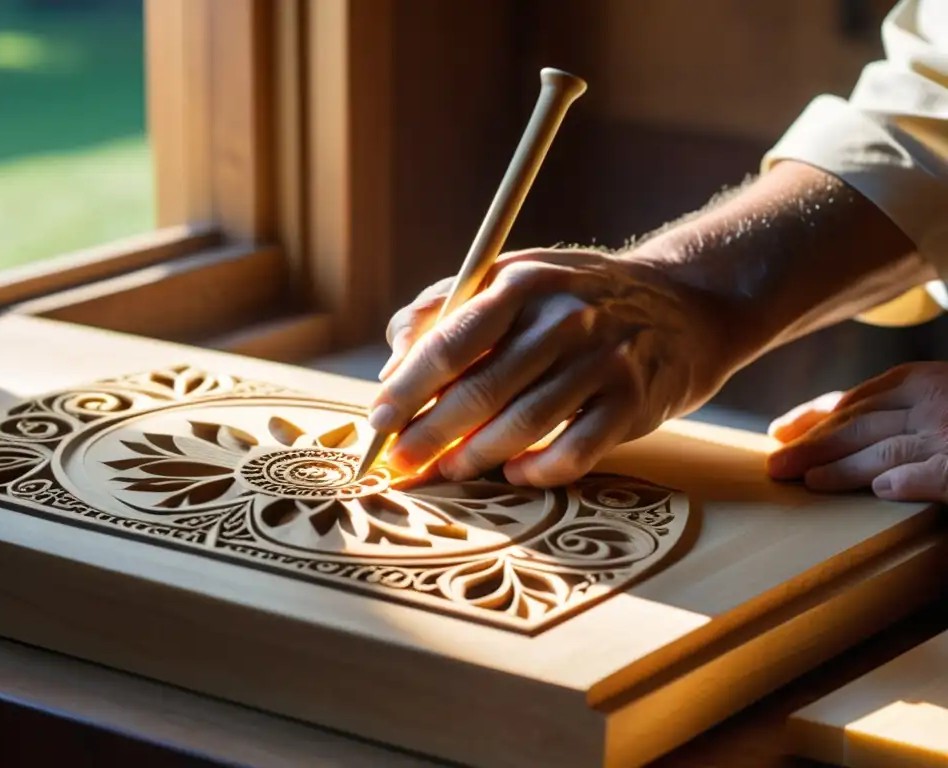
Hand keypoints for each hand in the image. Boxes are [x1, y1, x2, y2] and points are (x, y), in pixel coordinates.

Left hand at [369, 248, 731, 486]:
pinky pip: (573, 451)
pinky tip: (514, 474)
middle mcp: (564, 318)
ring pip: (522, 425)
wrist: (686, 304)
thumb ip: (447, 309)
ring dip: (475, 457)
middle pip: (480, 390)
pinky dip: (537, 471)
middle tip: (400, 465)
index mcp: (523, 282)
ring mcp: (603, 360)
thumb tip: (391, 363)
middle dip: (429, 435)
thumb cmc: (580, 298)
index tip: (378, 422)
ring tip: (448, 471)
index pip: (451, 341)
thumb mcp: (516, 278)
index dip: (407, 388)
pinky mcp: (633, 402)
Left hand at [766, 362, 947, 500]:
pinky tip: (880, 490)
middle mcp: (929, 403)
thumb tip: (836, 417)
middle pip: (857, 425)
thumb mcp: (938, 392)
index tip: (777, 432)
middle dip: (811, 445)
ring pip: (884, 451)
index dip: (810, 418)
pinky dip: (904, 480)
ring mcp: (947, 434)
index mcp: (919, 382)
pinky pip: (931, 473)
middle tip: (775, 465)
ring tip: (809, 482)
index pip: (852, 400)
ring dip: (842, 468)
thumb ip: (898, 405)